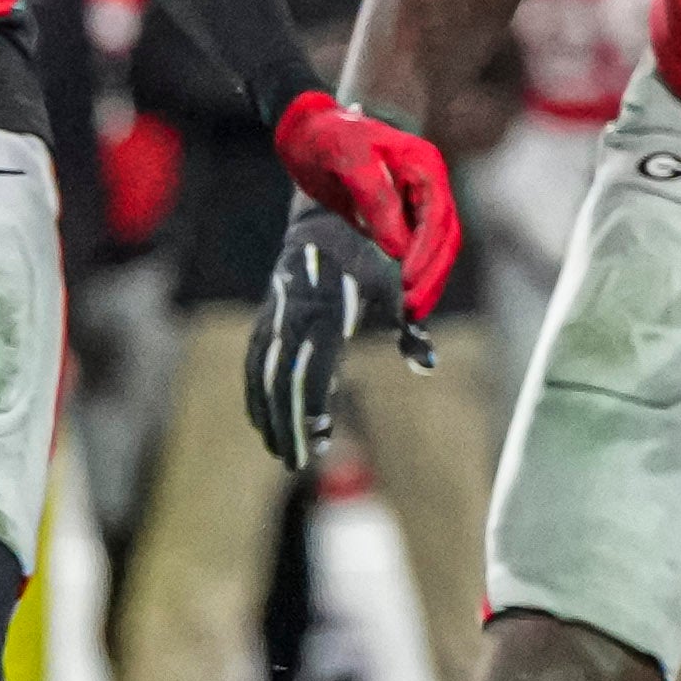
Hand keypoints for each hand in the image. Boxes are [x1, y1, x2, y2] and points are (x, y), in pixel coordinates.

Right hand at [247, 206, 430, 471]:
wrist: (324, 217)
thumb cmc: (369, 256)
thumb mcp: (394, 287)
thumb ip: (408, 329)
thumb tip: (427, 364)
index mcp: (327, 314)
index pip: (313, 373)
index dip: (312, 410)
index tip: (320, 441)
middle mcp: (294, 318)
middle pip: (281, 383)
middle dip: (286, 426)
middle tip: (295, 463)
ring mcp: (275, 317)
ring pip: (261, 375)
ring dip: (267, 416)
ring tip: (277, 450)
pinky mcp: (265, 316)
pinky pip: (253, 361)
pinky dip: (254, 394)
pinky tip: (259, 419)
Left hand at [272, 89, 461, 316]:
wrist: (308, 133)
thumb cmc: (328, 139)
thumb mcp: (349, 162)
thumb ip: (376, 200)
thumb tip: (399, 249)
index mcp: (424, 165)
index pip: (437, 217)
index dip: (426, 253)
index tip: (408, 282)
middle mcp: (429, 184)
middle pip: (445, 237)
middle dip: (431, 275)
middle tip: (412, 308)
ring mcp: (418, 202)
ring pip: (437, 248)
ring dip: (428, 281)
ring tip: (411, 313)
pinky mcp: (403, 218)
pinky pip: (419, 250)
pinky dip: (417, 275)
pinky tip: (407, 300)